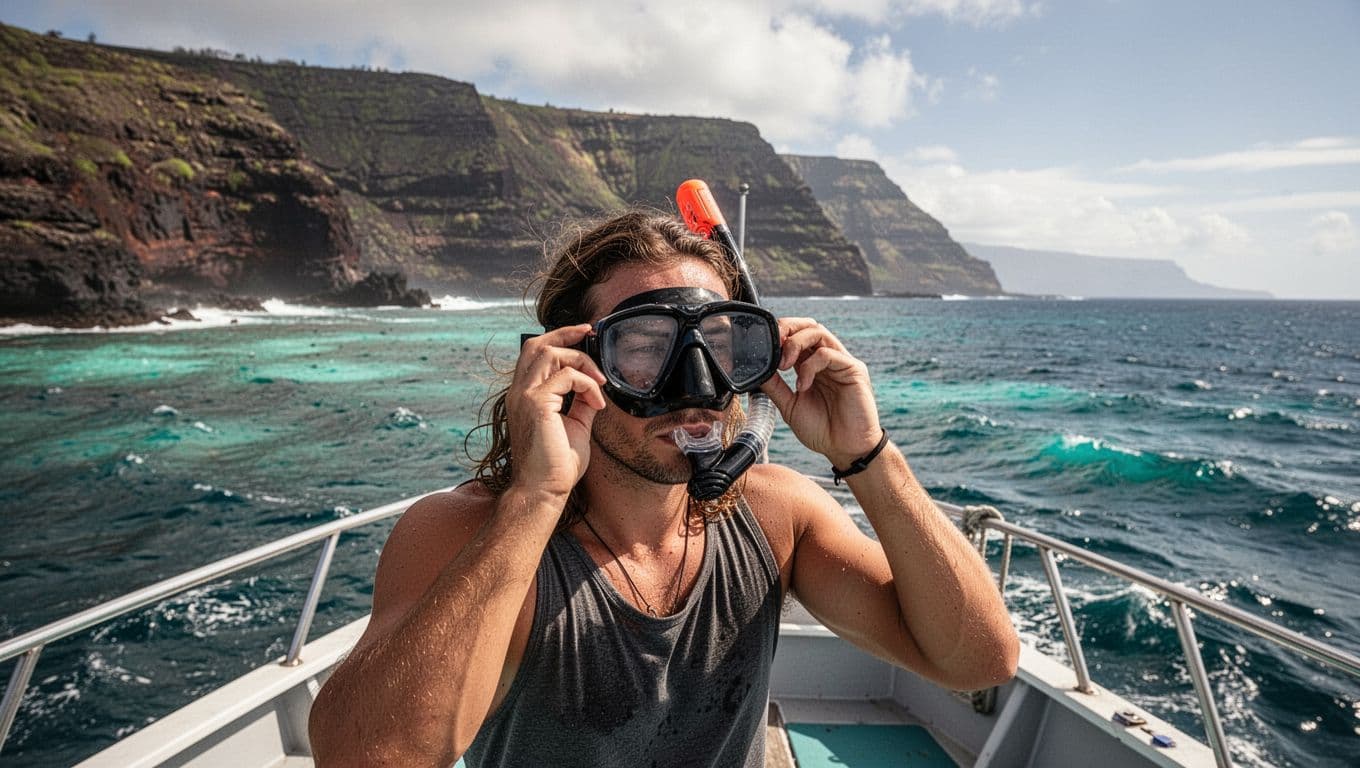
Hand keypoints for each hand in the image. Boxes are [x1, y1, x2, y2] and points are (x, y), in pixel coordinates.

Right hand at [506, 325, 607, 497]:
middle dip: (565, 333)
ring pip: (550, 353)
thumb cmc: (556, 465)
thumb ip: (581, 402)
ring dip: (582, 361)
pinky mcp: (535, 404)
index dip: (559, 339)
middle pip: (537, 344)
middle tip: (591, 332)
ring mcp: (524, 396)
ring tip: (600, 381)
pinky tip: (597, 403)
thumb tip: (594, 386)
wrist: (543, 491)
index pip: (535, 354)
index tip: (585, 335)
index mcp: (524, 395)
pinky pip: (566, 376)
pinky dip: (587, 384)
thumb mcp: (575, 424)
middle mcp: (519, 392)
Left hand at [759, 318, 881, 467]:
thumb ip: (774, 386)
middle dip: (787, 328)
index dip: (779, 333)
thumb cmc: (821, 429)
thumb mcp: (789, 406)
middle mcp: (827, 358)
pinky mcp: (854, 369)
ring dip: (795, 343)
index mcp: (811, 365)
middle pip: (808, 325)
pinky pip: (828, 354)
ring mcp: (841, 362)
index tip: (761, 345)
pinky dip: (810, 366)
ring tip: (783, 365)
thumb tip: (755, 370)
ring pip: (818, 332)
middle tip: (772, 343)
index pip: (796, 335)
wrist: (845, 450)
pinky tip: (803, 386)